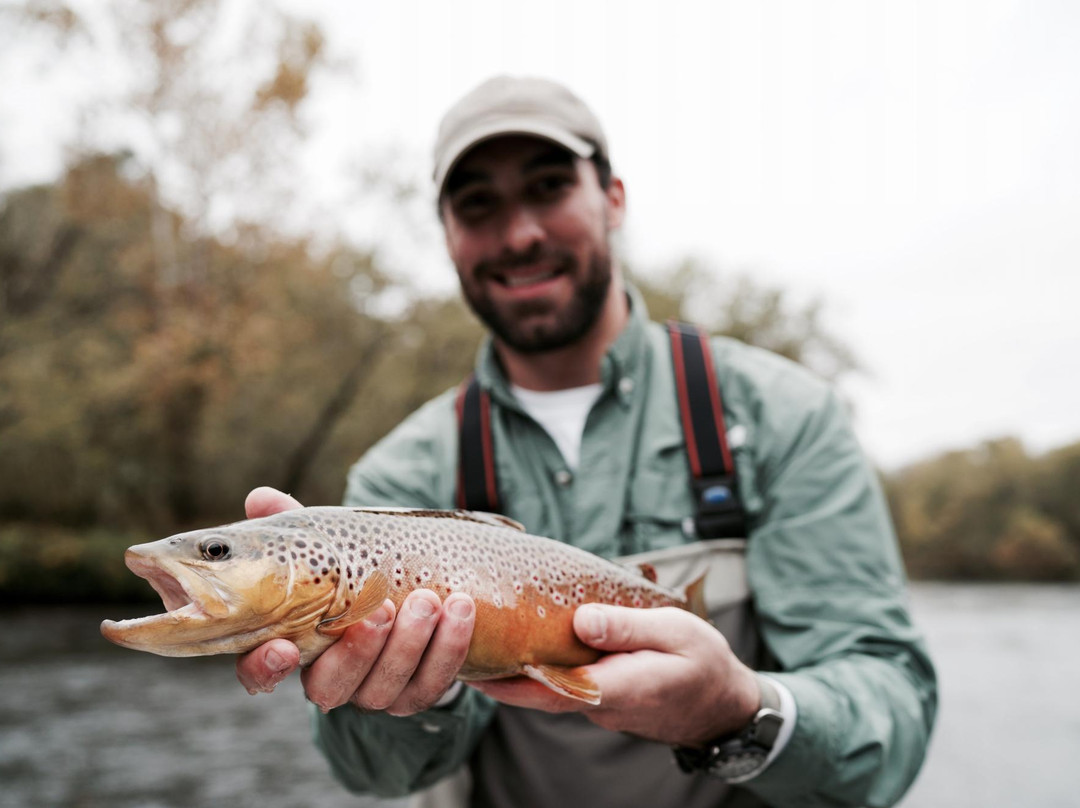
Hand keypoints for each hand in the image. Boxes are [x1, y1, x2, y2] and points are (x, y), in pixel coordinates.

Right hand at [234, 487, 476, 714]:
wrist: (413, 590)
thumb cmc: (353, 570)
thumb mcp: (324, 544)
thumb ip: (290, 523)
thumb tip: (261, 497)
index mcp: (292, 646)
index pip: (261, 673)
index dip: (265, 667)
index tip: (284, 646)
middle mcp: (330, 677)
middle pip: (332, 687)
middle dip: (359, 651)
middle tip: (383, 607)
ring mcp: (373, 690)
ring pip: (385, 689)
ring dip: (411, 645)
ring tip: (430, 600)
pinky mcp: (415, 692)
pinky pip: (431, 684)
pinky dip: (449, 648)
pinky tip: (461, 610)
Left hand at [469, 604, 760, 746]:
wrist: (725, 705)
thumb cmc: (703, 663)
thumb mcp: (674, 632)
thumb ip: (627, 626)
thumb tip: (582, 620)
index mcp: (617, 686)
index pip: (550, 688)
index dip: (508, 681)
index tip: (472, 666)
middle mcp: (601, 703)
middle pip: (538, 694)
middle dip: (498, 678)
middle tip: (460, 648)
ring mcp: (601, 706)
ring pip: (549, 692)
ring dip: (517, 674)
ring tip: (483, 642)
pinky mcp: (605, 701)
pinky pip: (566, 687)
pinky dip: (541, 672)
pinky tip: (527, 648)